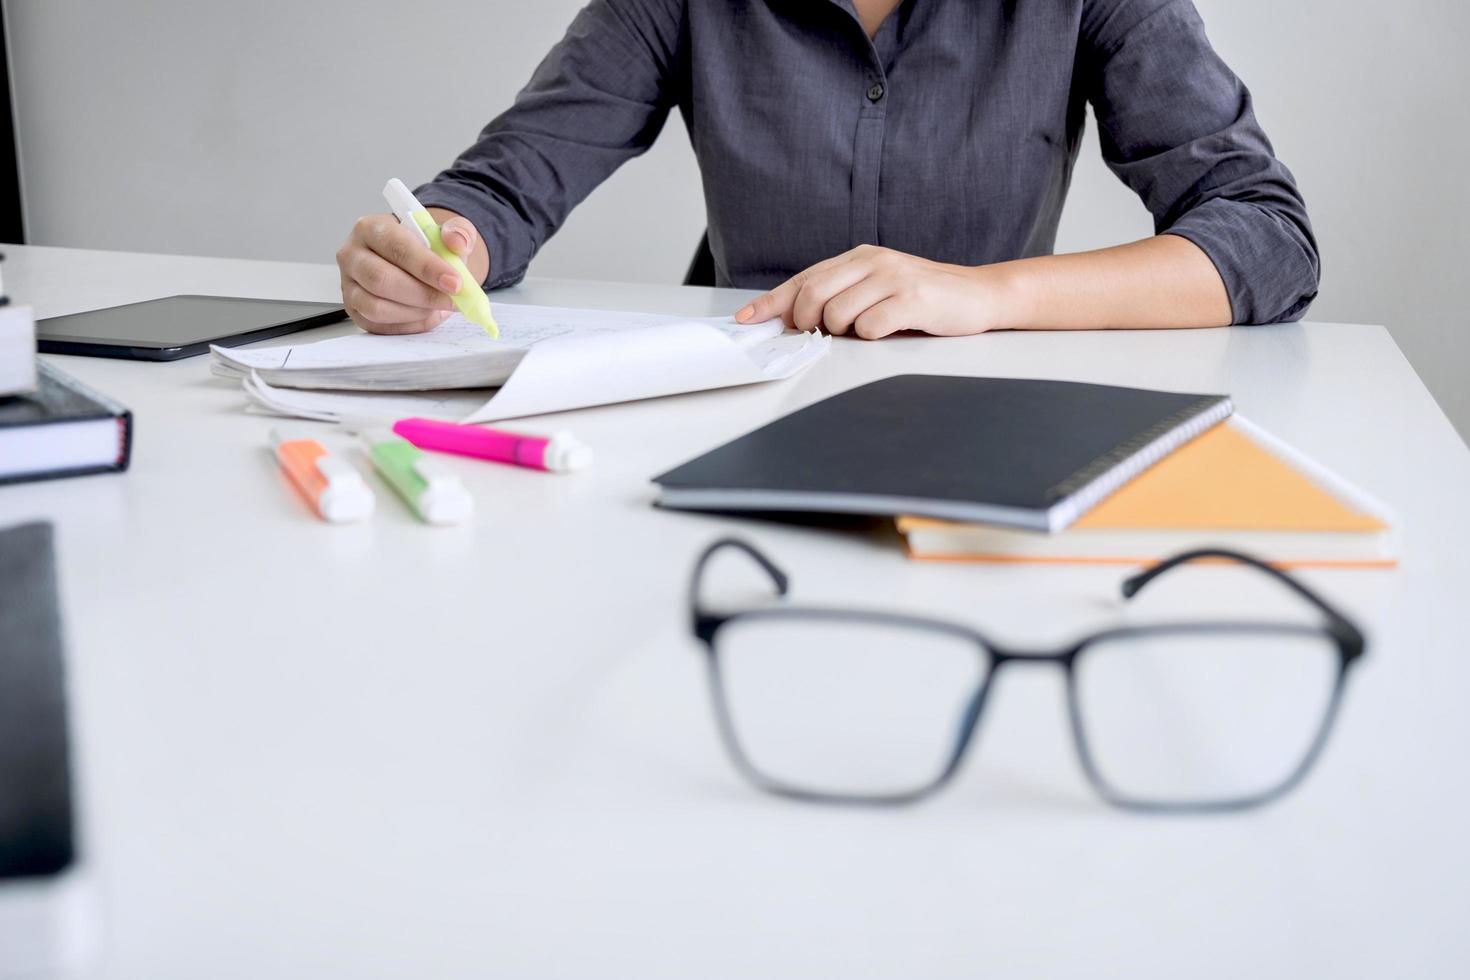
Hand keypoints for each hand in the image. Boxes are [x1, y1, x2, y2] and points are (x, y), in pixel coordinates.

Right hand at [336, 210, 483, 334]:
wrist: (416, 264)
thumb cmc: (427, 247)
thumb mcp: (447, 232)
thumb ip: (458, 232)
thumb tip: (457, 242)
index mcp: (371, 228)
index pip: (396, 247)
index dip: (427, 267)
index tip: (455, 282)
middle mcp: (352, 255)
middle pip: (381, 280)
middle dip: (423, 295)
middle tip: (453, 300)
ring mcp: (349, 284)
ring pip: (377, 307)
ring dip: (416, 312)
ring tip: (439, 306)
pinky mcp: (354, 309)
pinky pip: (379, 326)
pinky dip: (409, 325)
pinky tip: (427, 315)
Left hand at [734, 244, 1012, 338]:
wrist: (978, 295)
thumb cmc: (922, 298)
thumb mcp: (876, 288)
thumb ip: (840, 295)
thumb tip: (791, 318)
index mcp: (858, 257)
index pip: (803, 279)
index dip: (770, 302)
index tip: (745, 319)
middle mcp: (872, 261)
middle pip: (812, 295)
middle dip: (806, 323)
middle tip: (821, 334)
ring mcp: (893, 277)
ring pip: (837, 313)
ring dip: (844, 332)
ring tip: (868, 328)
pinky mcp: (913, 298)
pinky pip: (870, 326)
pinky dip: (871, 336)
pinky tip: (889, 329)